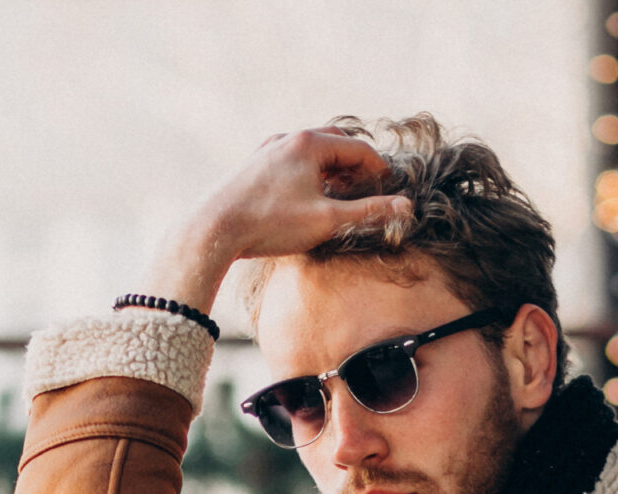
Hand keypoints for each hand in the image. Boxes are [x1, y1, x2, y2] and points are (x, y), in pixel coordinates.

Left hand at [146, 129, 415, 315]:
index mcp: (308, 143)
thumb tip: (405, 207)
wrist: (212, 230)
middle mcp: (286, 139)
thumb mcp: (327, 220)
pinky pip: (289, 163)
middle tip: (366, 190)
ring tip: (339, 196)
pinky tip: (305, 199)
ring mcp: (266, 151)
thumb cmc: (269, 224)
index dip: (379, 169)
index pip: (358, 148)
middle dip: (354, 166)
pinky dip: (307, 175)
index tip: (388, 190)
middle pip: (334, 144)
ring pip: (309, 154)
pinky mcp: (251, 167)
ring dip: (330, 171)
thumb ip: (368, 211)